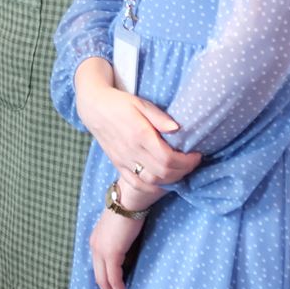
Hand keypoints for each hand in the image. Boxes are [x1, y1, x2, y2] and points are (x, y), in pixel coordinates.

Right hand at [76, 69, 201, 190]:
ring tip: (179, 169)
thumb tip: (177, 128)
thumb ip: (159, 117)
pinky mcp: (118, 164)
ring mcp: (124, 160)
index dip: (187, 161)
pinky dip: (152, 186)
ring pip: (152, 180)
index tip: (196, 154)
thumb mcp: (140, 103)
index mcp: (140, 134)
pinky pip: (137, 183)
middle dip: (183, 170)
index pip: (169, 158)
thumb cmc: (119, 103)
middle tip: (191, 162)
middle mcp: (131, 150)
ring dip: (170, 179)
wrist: (93, 107)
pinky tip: (161, 180)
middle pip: (163, 172)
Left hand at [89, 206, 146, 288]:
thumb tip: (129, 261)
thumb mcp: (122, 232)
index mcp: (96, 241)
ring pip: (105, 281)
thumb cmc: (131, 212)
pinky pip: (114, 278)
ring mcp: (100, 250)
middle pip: (99, 278)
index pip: (99, 268)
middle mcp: (94, 246)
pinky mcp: (110, 252)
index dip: (106, 284)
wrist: (131, 200)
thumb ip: (122, 246)